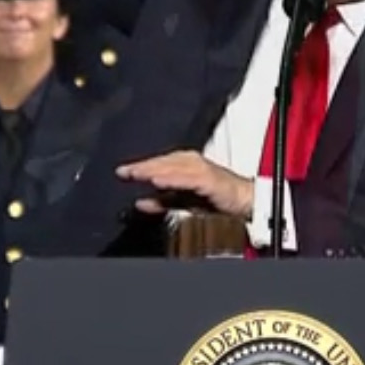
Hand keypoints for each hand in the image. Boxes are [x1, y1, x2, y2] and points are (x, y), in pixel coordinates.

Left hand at [117, 151, 254, 218]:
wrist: (243, 201)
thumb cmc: (215, 198)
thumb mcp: (182, 201)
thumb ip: (161, 201)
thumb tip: (139, 202)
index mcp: (183, 162)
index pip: (157, 163)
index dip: (139, 167)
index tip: (121, 172)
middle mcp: (191, 161)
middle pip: (162, 162)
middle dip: (142, 167)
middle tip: (123, 172)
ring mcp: (200, 168)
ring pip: (172, 167)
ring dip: (154, 169)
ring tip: (137, 174)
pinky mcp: (208, 178)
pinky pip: (187, 178)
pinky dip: (172, 179)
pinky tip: (159, 181)